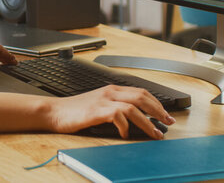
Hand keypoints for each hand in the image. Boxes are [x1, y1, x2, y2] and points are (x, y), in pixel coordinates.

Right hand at [47, 85, 174, 139]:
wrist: (54, 111)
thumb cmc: (76, 111)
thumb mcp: (99, 105)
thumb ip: (116, 108)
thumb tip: (137, 120)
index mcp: (112, 89)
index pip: (141, 92)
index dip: (157, 103)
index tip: (166, 115)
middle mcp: (110, 92)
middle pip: (142, 97)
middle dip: (158, 111)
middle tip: (168, 122)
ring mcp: (103, 101)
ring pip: (133, 107)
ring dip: (147, 122)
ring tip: (154, 133)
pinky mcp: (96, 111)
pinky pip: (117, 115)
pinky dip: (125, 126)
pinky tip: (126, 134)